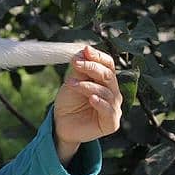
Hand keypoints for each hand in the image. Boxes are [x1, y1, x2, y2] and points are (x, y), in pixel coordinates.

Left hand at [53, 46, 122, 163]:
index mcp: (105, 81)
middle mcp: (113, 93)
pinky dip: (100, 103)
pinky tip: (91, 99)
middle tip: (76, 63)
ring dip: (88, 86)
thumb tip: (84, 51)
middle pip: (108, 76)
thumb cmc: (69, 102)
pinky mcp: (111, 123)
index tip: (85, 50)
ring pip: (106, 92)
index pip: (108, 64)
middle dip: (92, 67)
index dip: (98, 56)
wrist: (61, 124)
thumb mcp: (72, 82)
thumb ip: (79, 69)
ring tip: (71, 84)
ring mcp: (114, 108)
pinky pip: (109, 111)